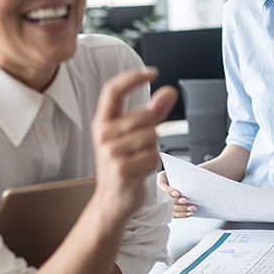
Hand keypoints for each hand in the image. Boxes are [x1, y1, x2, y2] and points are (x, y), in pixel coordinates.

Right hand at [91, 68, 177, 220]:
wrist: (112, 200)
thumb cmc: (124, 164)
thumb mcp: (134, 135)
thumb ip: (153, 112)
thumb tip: (170, 91)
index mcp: (103, 122)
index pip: (113, 90)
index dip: (132, 77)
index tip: (152, 73)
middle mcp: (103, 134)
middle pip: (144, 116)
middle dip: (152, 131)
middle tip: (140, 148)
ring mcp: (110, 152)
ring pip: (151, 137)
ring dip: (152, 150)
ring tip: (138, 161)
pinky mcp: (121, 168)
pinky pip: (152, 156)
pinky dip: (152, 165)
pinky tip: (139, 172)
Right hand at [158, 171, 196, 218]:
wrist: (183, 179)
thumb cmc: (182, 173)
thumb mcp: (179, 172)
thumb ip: (182, 175)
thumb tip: (190, 176)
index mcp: (161, 179)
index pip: (161, 186)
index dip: (169, 191)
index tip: (177, 193)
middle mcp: (160, 191)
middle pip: (165, 199)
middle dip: (176, 201)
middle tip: (185, 201)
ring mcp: (164, 201)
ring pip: (170, 209)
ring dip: (181, 209)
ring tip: (191, 208)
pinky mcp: (170, 209)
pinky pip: (174, 214)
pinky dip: (182, 214)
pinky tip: (189, 213)